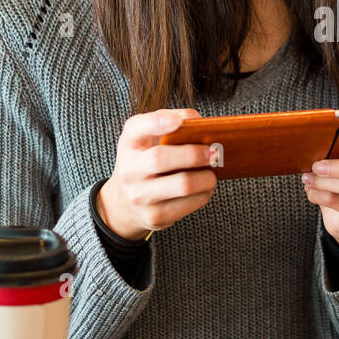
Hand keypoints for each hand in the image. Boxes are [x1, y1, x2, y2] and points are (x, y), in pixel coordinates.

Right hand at [98, 108, 218, 240]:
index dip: (157, 122)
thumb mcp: (148, 139)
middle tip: (214, 153)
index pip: (136, 128)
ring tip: (212, 173)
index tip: (178, 121)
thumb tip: (200, 122)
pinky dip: (204, 194)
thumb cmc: (145, 162)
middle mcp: (129, 170)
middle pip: (160, 159)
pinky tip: (205, 188)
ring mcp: (139, 196)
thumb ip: (172, 123)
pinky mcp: (154, 216)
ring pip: (182, 184)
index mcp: (129, 144)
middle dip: (194, 154)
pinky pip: (188, 204)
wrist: (124, 203)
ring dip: (206, 177)